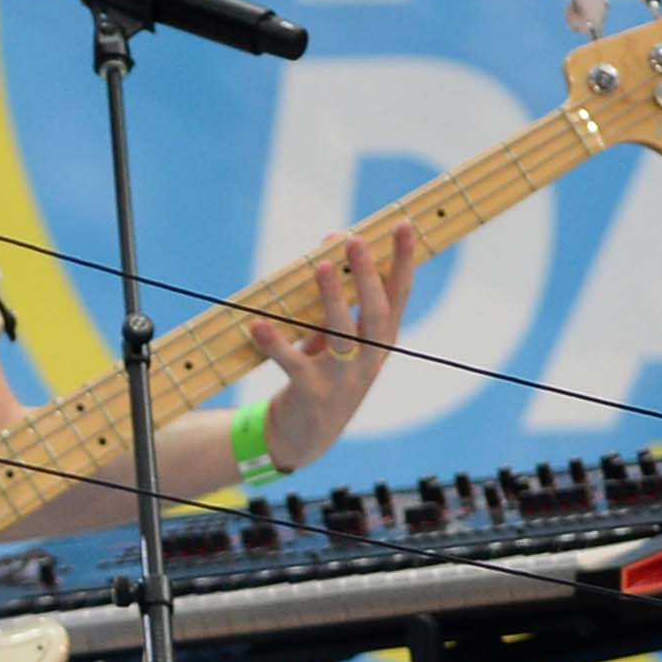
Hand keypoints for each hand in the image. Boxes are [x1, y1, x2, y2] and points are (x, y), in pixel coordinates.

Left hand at [254, 220, 417, 473]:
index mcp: (381, 342)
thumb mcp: (336, 338)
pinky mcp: (311, 394)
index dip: (403, 261)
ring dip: (330, 299)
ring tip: (319, 266)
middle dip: (367, 276)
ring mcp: (343, 379)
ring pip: (341, 335)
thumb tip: (327, 245)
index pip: (399, 295)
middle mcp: (369, 359)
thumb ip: (336, 298)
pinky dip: (275, 343)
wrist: (306, 437)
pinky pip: (293, 364)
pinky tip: (257, 324)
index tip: (404, 225)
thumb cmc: (323, 374)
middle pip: (375, 313)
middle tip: (356, 240)